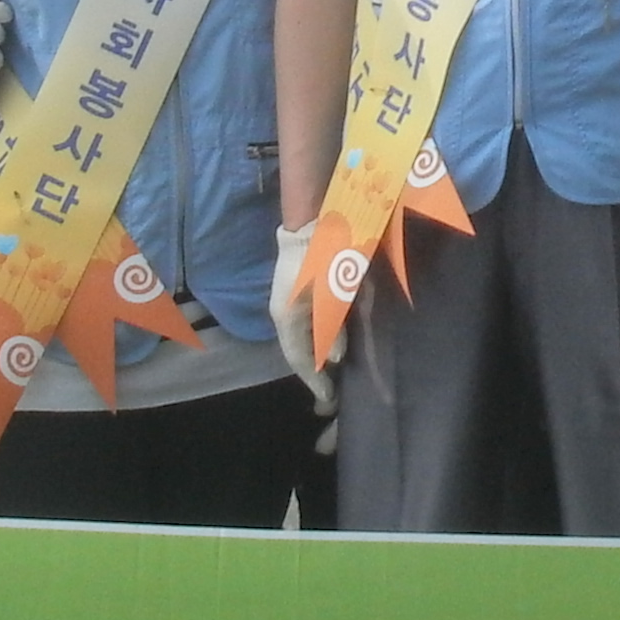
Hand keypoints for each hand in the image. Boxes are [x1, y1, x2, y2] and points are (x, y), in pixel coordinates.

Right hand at [269, 223, 332, 407]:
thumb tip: (334, 358)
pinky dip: (318, 340)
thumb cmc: (324, 257)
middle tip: (329, 393)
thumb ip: (332, 327)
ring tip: (330, 375)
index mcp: (287, 318)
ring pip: (303, 341)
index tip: (328, 398)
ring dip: (316, 358)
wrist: (312, 221)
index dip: (314, 380)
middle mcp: (284, 316)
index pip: (299, 359)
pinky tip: (330, 347)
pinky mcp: (298, 296)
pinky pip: (307, 328)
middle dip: (314, 373)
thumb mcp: (332, 294)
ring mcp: (289, 305)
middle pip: (298, 352)